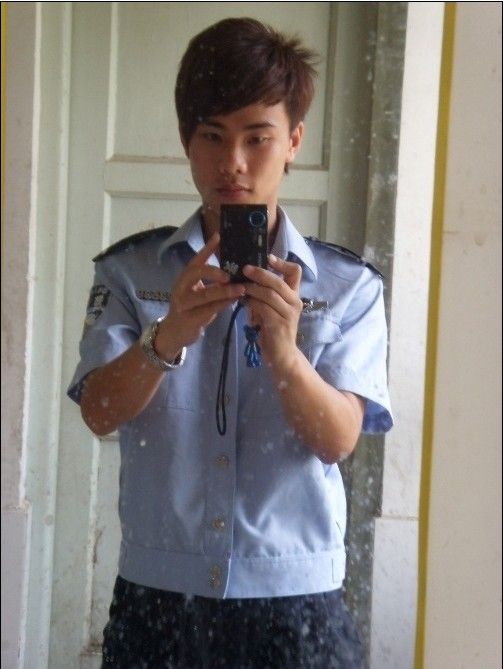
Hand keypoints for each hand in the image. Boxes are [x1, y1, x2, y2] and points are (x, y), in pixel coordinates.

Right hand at [155, 233, 244, 358]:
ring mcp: (183, 304)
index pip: (196, 260)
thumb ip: (212, 283)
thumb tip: (234, 271)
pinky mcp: (189, 319)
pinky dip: (223, 305)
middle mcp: (181, 288)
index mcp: (185, 278)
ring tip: (241, 289)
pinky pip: (208, 310)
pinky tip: (234, 301)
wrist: (175, 332)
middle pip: (194, 272)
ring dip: (224, 292)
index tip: (219, 237)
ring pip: (204, 295)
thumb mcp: (198, 292)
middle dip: (212, 271)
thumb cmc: (191, 309)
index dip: (207, 248)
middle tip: (229, 274)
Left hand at [242, 254, 302, 369]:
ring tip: (240, 287)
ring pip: (270, 294)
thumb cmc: (274, 329)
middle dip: (260, 273)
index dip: (282, 262)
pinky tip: (243, 302)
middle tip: (244, 269)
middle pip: (279, 282)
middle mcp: (295, 302)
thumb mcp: (272, 308)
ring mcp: (289, 314)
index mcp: (293, 295)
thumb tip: (246, 277)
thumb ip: (265, 294)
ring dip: (252, 289)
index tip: (268, 258)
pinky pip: (263, 308)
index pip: (295, 272)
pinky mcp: (280, 324)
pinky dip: (251, 303)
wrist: (282, 355)